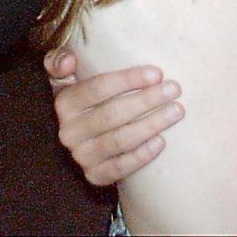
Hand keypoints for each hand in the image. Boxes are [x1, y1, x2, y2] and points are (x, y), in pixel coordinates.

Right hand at [44, 49, 183, 185]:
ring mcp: (81, 155)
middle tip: (174, 89)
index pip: (98, 88)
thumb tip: (69, 61)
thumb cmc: (84, 98)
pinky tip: (161, 141)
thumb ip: (60, 62)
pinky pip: (120, 167)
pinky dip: (141, 155)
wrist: (82, 137)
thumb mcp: (67, 77)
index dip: (128, 80)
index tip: (157, 73)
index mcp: (64, 103)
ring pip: (119, 140)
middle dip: (147, 100)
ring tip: (176, 111)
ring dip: (151, 125)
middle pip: (112, 114)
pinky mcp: (94, 175)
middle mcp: (69, 131)